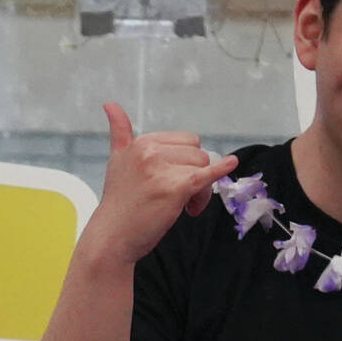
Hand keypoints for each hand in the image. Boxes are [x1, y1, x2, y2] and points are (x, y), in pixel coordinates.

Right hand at [81, 102, 237, 266]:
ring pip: (203, 167)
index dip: (185, 161)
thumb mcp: (117, 160)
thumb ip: (119, 131)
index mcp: (141, 142)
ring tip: (183, 206)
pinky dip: (221, 170)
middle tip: (181, 197)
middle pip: (197, 153)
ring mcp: (162, 169)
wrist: (112, 237)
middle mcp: (150, 151)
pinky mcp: (175, 188)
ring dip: (200, 188)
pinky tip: (231, 164)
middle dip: (195, 174)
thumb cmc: (119, 203)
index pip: (184, 141)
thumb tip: (110, 103)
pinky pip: (205, 175)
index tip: (172, 182)